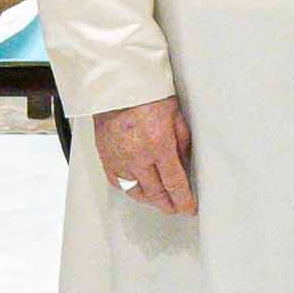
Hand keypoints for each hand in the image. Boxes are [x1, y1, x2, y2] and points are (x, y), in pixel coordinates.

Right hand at [96, 99, 197, 214]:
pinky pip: (117, 181)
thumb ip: (182, 144)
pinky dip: (128, 188)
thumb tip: (185, 165)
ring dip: (149, 199)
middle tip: (175, 208)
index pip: (174, 184)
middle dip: (168, 205)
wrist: (118, 84)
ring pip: (135, 191)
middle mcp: (137, 156)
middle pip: (155, 193)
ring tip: (158, 200)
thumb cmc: (147, 93)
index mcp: (158, 145)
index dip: (184, 200)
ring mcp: (119, 158)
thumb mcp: (176, 116)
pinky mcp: (105, 156)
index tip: (188, 208)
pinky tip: (136, 188)